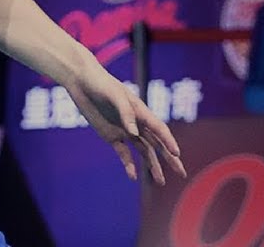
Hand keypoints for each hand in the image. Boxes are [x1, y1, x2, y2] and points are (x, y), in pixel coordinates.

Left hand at [66, 64, 185, 185]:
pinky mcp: (111, 136)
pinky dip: (129, 165)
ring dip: (153, 166)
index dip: (169, 142)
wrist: (82, 81)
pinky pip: (123, 153)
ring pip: (144, 151)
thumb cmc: (101, 84)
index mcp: (141, 111)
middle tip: (182, 173)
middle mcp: (136, 123)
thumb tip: (134, 134)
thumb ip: (126, 114)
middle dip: (170, 158)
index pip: (159, 129)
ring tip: (161, 182)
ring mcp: (125, 131)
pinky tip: (133, 177)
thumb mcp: (115, 95)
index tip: (177, 154)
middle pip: (157, 144)